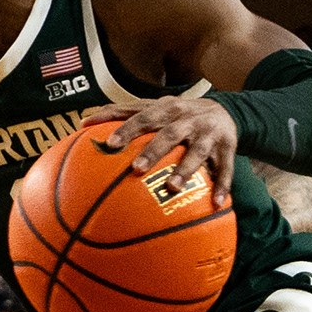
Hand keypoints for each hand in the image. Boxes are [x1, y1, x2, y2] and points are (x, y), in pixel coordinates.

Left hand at [81, 96, 237, 203]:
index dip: (128, 128)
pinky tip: (217, 203)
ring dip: (186, 169)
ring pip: (197, 152)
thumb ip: (123, 113)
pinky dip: (223, 185)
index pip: (144, 116)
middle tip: (137, 168)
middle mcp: (188, 119)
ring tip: (172, 187)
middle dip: (154, 150)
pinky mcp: (228, 147)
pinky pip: (225, 168)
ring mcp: (209, 133)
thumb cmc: (178, 114)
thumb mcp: (155, 108)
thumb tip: (84, 122)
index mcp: (168, 109)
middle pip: (170, 134)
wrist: (226, 112)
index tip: (110, 143)